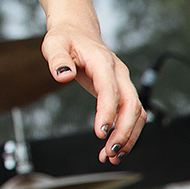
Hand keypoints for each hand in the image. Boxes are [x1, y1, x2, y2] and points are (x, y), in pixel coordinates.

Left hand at [40, 26, 144, 164]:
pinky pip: (130, 114)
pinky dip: (126, 132)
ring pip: (136, 112)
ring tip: (112, 157)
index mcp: (102, 61)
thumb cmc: (65, 38)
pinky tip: (113, 148)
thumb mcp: (54, 43)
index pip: (110, 89)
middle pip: (131, 104)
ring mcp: (122, 82)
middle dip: (124, 131)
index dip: (108, 112)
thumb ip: (57, 59)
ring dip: (128, 136)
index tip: (101, 133)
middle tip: (109, 152)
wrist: (78, 31)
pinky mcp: (120, 91)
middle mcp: (118, 72)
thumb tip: (63, 75)